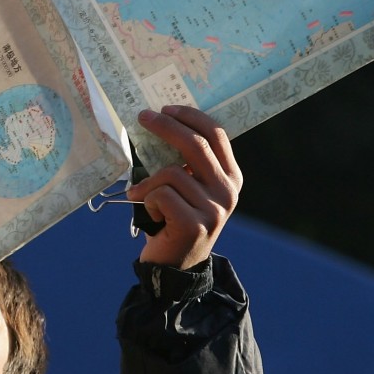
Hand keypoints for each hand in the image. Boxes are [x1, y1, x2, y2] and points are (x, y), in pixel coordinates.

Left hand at [126, 105, 241, 268]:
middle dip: (165, 126)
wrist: (174, 266)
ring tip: (146, 198)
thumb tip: (160, 119)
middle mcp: (228, 192)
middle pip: (195, 145)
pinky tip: (151, 216)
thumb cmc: (174, 217)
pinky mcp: (194, 225)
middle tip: (142, 117)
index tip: (166, 108)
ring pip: (171, 172)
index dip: (191, 116)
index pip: (216, 134)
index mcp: (231, 177)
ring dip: (149, 183)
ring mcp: (214, 210)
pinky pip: (160, 194)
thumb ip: (186, 160)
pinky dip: (146, 200)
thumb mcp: (188, 186)